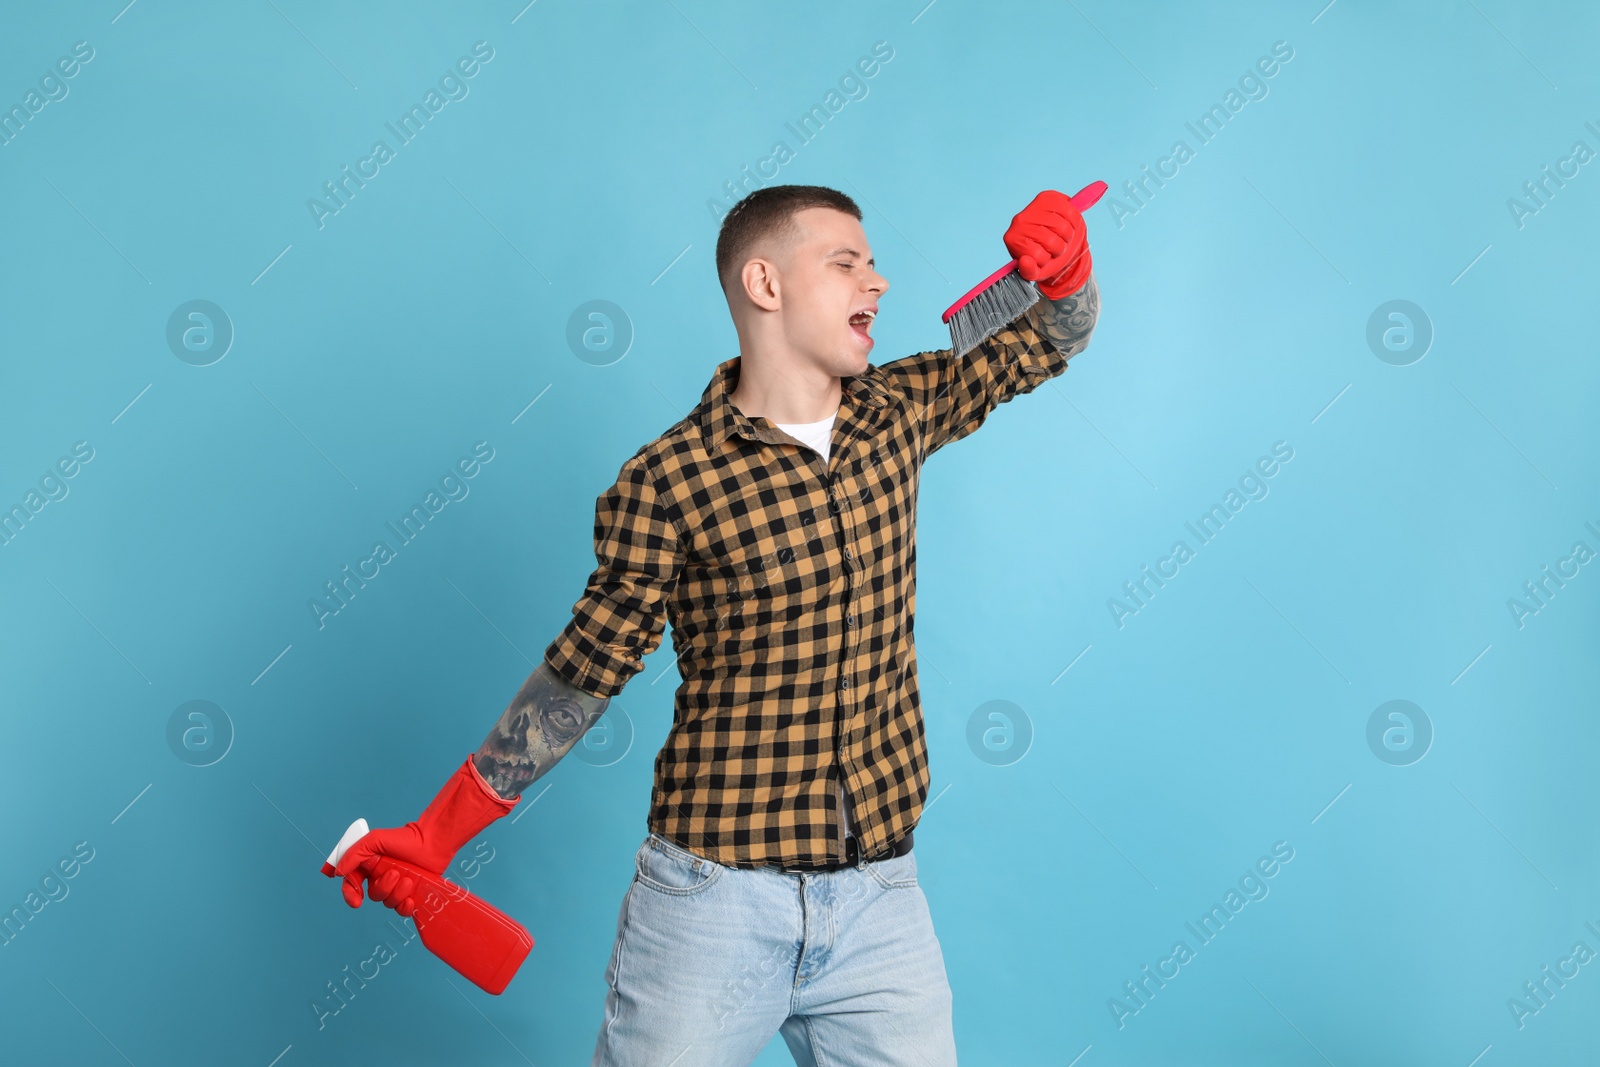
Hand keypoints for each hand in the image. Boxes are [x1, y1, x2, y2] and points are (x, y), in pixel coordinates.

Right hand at [330, 755, 516, 914]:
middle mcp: (380, 877)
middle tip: (395, 873)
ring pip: (387, 902)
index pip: (352, 884)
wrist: (433, 842)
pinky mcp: (412, 894)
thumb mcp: (374, 840)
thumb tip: (338, 873)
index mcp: (369, 866)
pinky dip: (405, 907)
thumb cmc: (405, 838)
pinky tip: (411, 899)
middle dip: (383, 887)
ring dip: (397, 893)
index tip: (356, 901)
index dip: (350, 894)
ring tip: (409, 879)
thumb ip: (354, 854)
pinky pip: (402, 910)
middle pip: (372, 895)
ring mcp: (397, 887)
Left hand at [1003, 189, 1091, 298]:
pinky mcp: (1049, 197)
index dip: (1045, 259)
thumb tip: (1025, 261)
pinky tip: (1067, 224)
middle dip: (1059, 249)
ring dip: (1068, 237)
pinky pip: (1070, 212)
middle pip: (1050, 240)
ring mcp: (1033, 206)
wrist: (1057, 242)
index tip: (1043, 256)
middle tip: (1055, 247)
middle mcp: (1019, 220)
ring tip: (1061, 237)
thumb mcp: (1036, 271)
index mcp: (1012, 239)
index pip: (1037, 254)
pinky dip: (1074, 223)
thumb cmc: (1045, 257)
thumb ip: (1029, 271)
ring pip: (1062, 227)